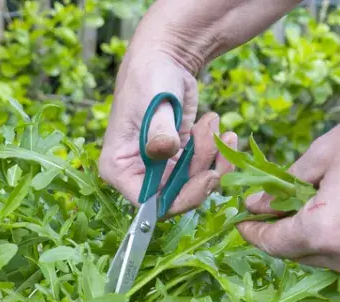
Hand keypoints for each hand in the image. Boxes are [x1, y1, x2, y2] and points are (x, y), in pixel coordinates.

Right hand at [99, 51, 238, 215]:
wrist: (163, 59)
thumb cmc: (149, 77)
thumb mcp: (154, 102)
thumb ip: (159, 130)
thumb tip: (162, 151)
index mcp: (119, 169)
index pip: (149, 204)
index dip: (180, 199)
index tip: (207, 176)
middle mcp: (137, 175)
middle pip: (176, 196)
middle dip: (203, 174)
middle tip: (220, 143)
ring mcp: (159, 169)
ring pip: (193, 183)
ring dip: (213, 158)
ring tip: (214, 124)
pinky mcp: (179, 160)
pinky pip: (202, 169)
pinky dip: (215, 151)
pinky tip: (216, 125)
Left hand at [236, 88, 339, 277]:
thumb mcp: (324, 152)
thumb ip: (285, 186)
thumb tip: (258, 204)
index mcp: (323, 230)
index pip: (275, 243)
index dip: (255, 232)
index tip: (245, 222)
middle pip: (304, 255)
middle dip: (290, 234)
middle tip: (285, 207)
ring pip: (338, 259)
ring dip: (329, 239)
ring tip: (336, 205)